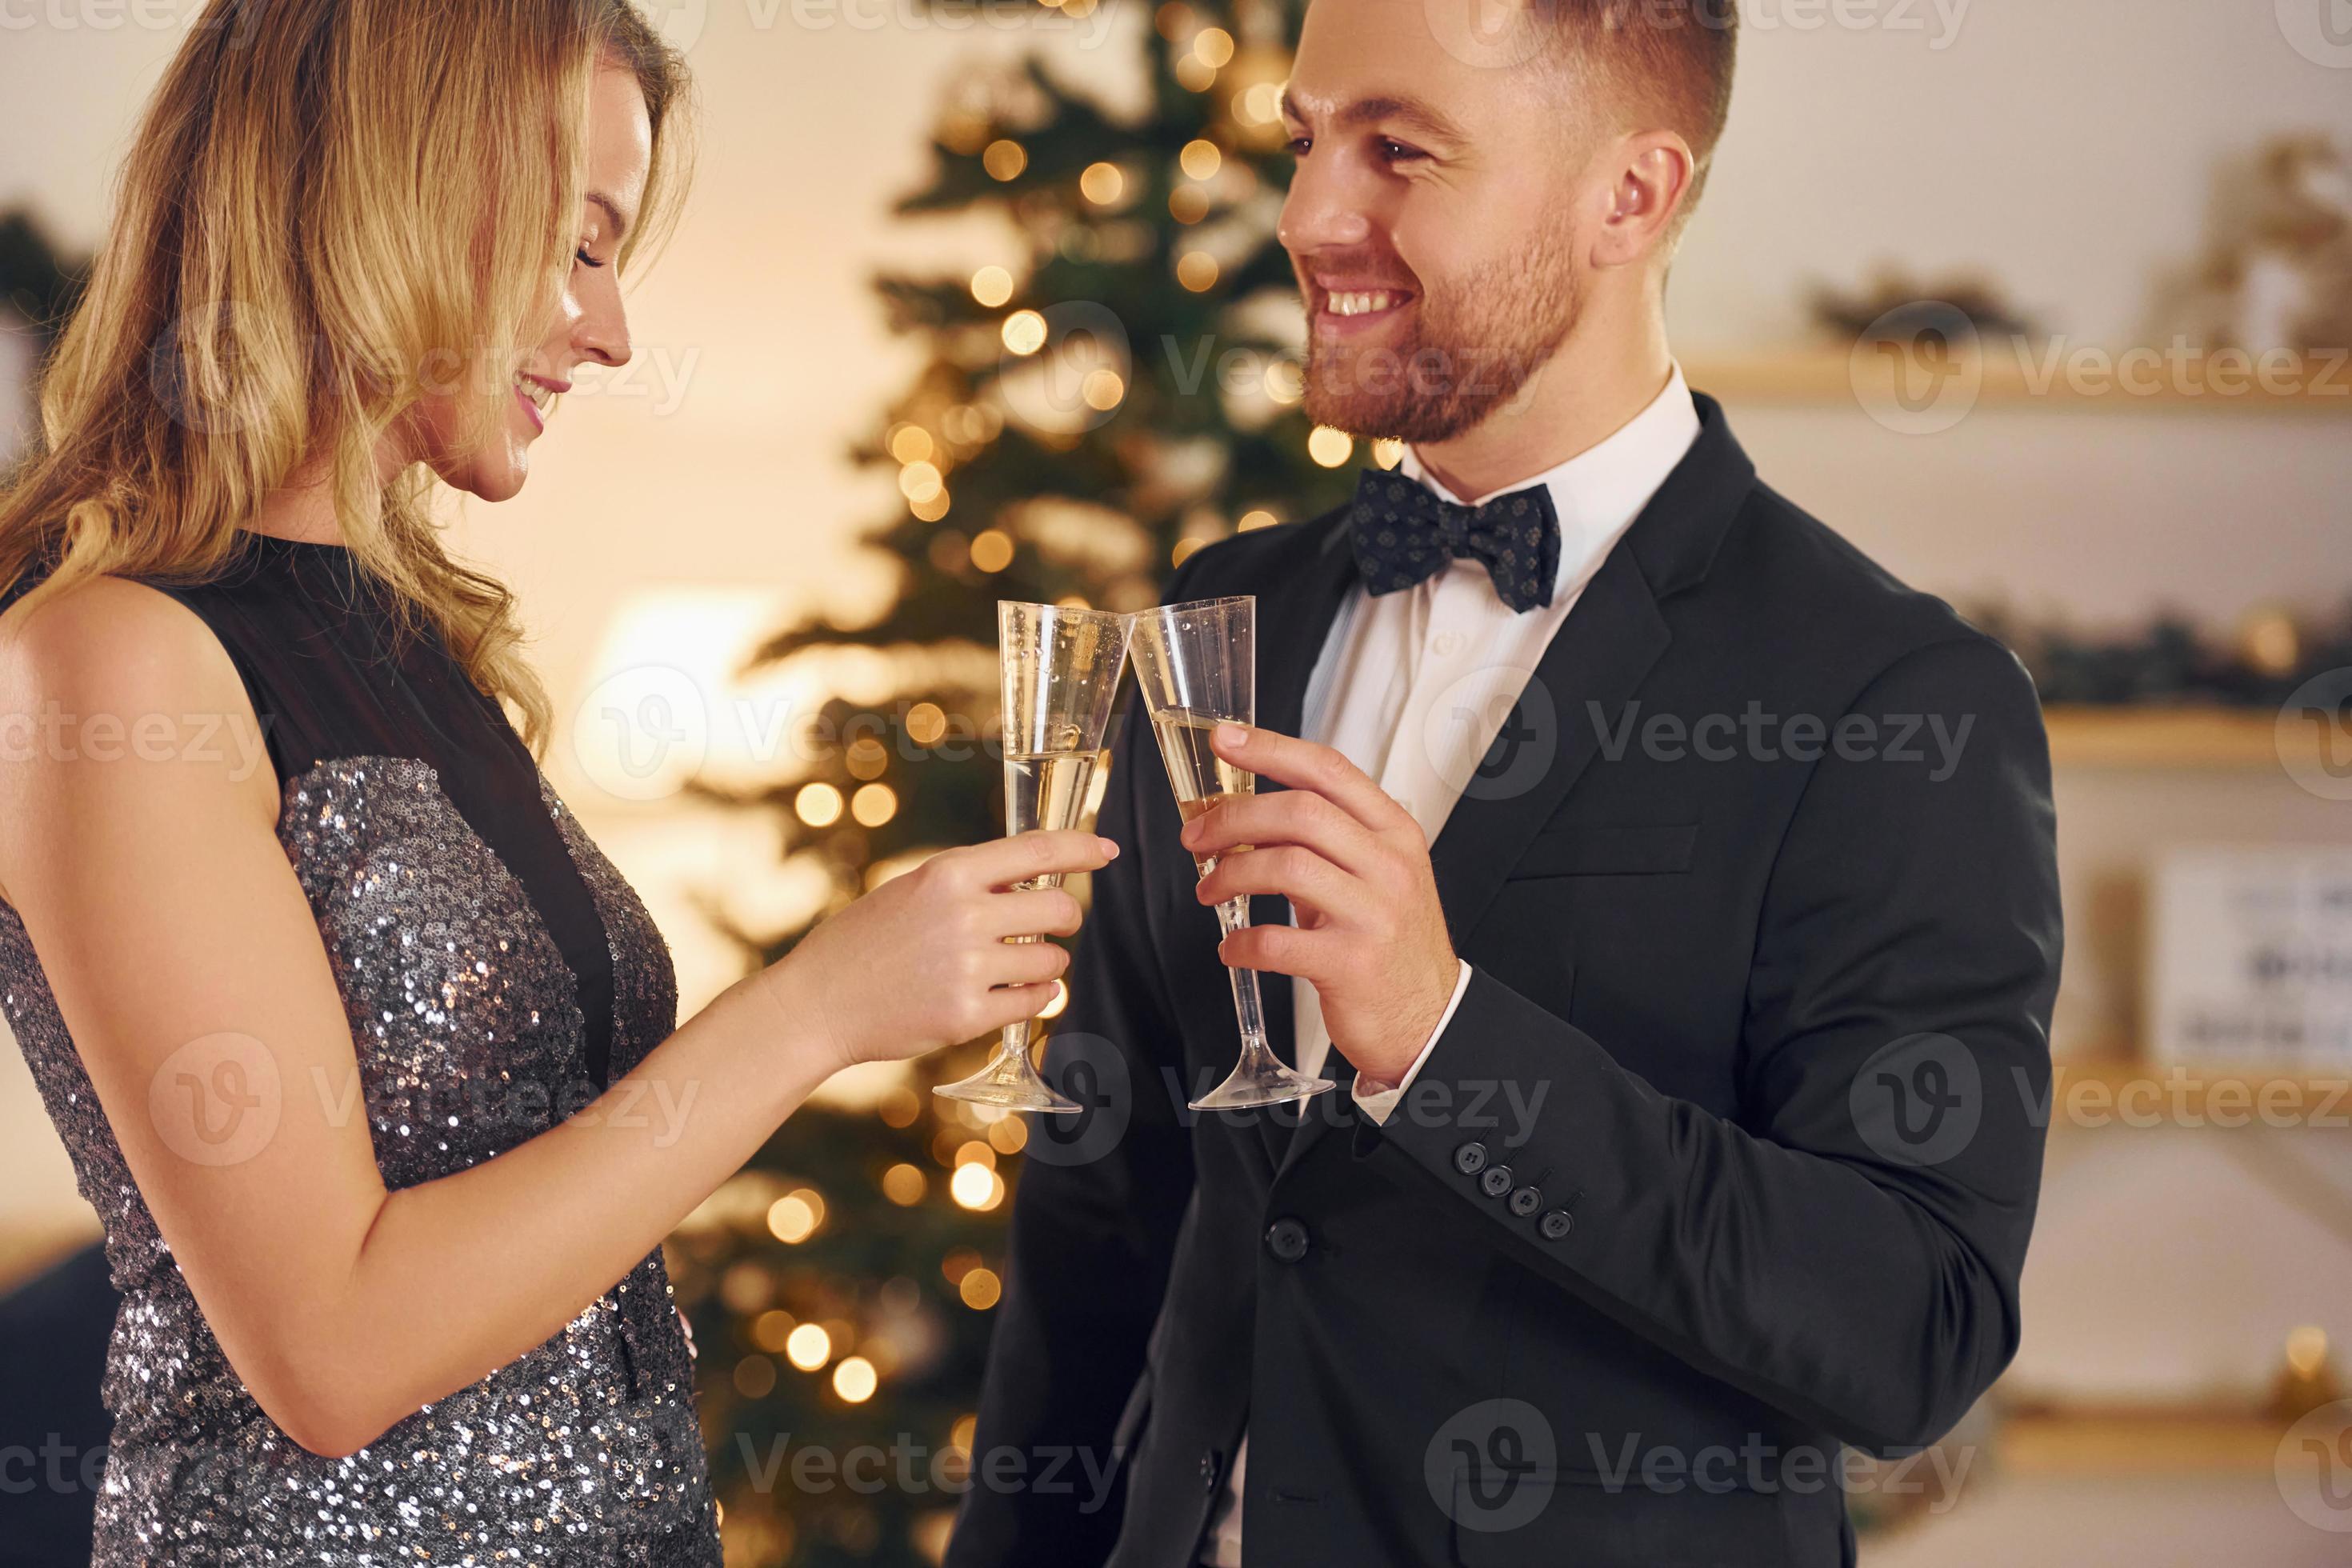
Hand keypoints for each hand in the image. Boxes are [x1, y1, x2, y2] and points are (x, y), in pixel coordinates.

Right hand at [760, 829, 1117, 1071]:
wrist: (819, 1002)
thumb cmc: (865, 943)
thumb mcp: (912, 889)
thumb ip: (970, 884)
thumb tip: (1032, 885)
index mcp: (949, 874)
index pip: (1037, 851)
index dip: (1082, 849)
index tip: (1108, 851)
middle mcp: (964, 916)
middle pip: (1061, 911)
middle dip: (1064, 920)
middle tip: (1045, 930)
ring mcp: (967, 968)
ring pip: (1053, 962)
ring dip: (1046, 965)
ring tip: (1010, 966)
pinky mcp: (967, 1015)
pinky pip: (1035, 1003)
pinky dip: (1035, 998)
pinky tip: (1012, 994)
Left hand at [1183, 723, 1456, 1084]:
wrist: (1429, 1017)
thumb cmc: (1392, 943)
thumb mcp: (1376, 875)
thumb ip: (1325, 840)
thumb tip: (1247, 814)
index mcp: (1393, 832)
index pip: (1328, 770)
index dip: (1271, 748)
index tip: (1226, 739)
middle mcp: (1388, 865)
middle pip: (1299, 811)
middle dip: (1233, 817)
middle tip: (1197, 837)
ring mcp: (1373, 913)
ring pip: (1285, 865)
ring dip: (1229, 875)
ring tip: (1209, 890)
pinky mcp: (1351, 963)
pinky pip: (1277, 940)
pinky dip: (1241, 942)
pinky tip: (1233, 947)